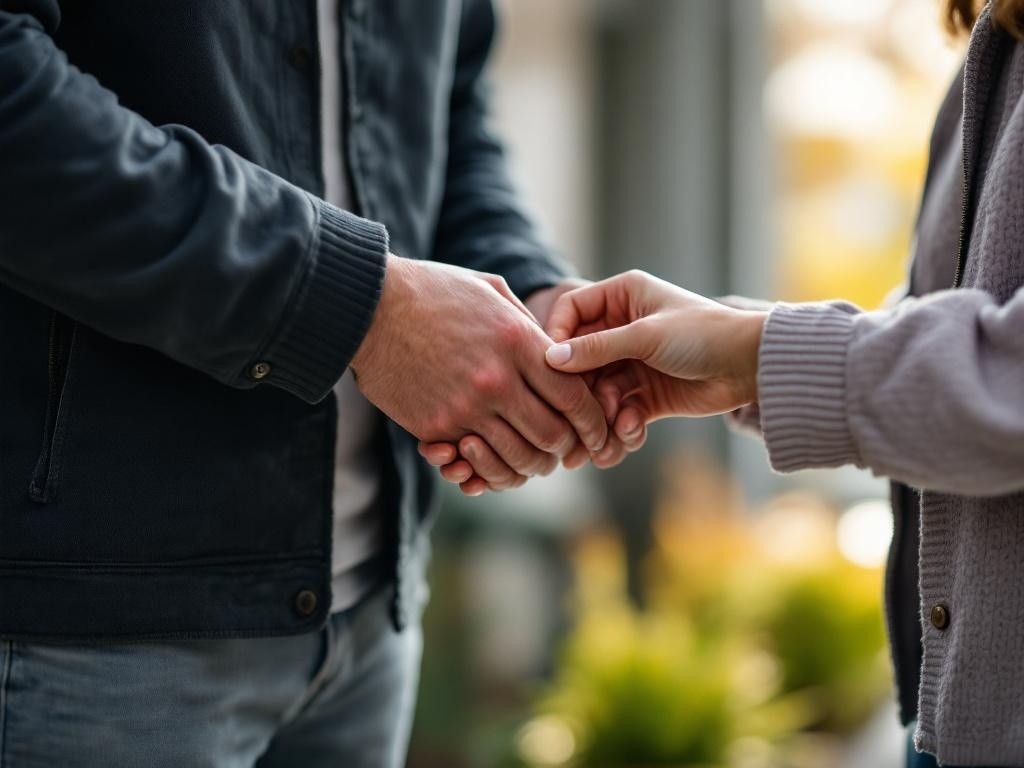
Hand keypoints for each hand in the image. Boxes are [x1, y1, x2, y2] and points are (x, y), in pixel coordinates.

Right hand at [419, 280, 644, 494]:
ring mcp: (464, 407)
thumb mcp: (491, 291)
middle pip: (552, 436)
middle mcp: (497, 379)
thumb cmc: (433, 291)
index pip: (574, 397)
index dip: (593, 421)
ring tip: (530, 456)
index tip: (597, 430)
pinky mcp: (435, 427)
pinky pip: (473, 460)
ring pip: (516, 456)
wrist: (367, 306)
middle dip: (567, 448)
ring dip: (529, 463)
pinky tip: (490, 453)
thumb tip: (558, 356)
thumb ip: (530, 325)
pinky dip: (486, 463)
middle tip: (567, 449)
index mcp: (518, 341)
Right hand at [541, 270, 767, 441]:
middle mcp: (623, 327)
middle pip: (579, 357)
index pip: (571, 311)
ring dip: (598, 413)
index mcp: (622, 297)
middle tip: (574, 412)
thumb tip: (551, 358)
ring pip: (597, 389)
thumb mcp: (645, 336)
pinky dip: (620, 425)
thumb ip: (596, 348)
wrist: (751, 367)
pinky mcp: (646, 394)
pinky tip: (631, 431)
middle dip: (577, 387)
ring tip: (604, 433)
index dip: (557, 336)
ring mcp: (633, 362)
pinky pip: (618, 411)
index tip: (551, 365)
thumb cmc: (703, 334)